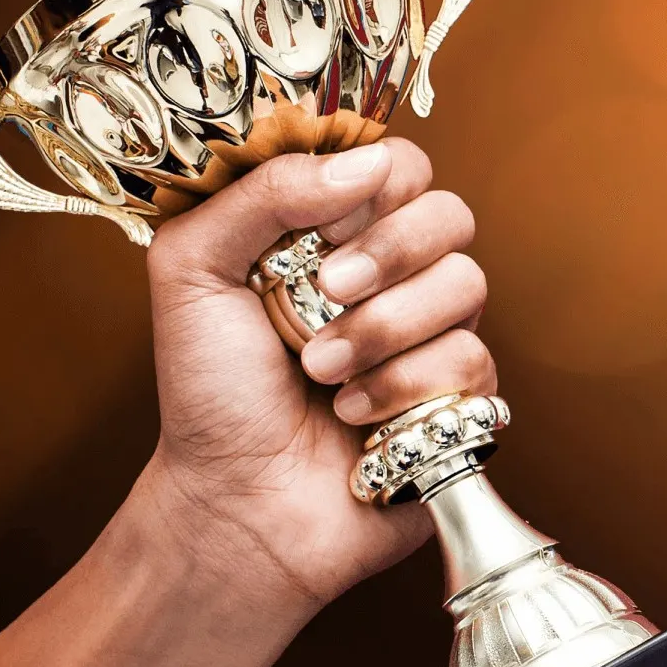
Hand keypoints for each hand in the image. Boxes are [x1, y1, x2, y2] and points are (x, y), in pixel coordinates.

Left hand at [138, 138, 491, 615]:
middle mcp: (394, 277)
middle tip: (326, 291)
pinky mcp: (462, 396)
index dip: (372, 183)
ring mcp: (434, 336)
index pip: (397, 164)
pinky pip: (472, 359)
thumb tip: (363, 163)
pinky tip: (356, 415)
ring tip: (322, 372)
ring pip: (467, 283)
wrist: (238, 503)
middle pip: (449, 213)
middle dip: (388, 252)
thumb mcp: (194, 270)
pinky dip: (402, 387)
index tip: (320, 226)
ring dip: (384, 329)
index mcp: (335, 234)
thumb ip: (262, 194)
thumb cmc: (210, 394)